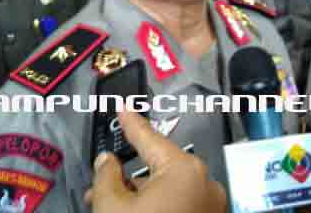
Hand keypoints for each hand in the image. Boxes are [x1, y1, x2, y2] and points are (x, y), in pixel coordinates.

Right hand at [84, 110, 225, 212]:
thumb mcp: (112, 207)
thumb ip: (107, 175)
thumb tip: (107, 161)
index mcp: (184, 169)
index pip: (149, 139)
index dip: (131, 123)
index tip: (122, 108)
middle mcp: (205, 182)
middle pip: (158, 167)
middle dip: (127, 174)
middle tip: (99, 180)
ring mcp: (211, 206)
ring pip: (168, 189)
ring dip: (138, 193)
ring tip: (105, 201)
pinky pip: (179, 204)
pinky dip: (157, 206)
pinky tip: (130, 211)